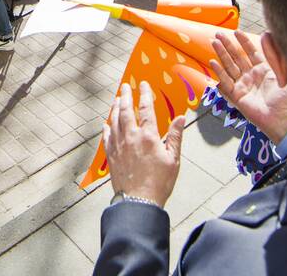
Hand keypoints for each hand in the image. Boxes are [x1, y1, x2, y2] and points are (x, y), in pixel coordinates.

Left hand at [103, 82, 185, 206]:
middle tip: (125, 86)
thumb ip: (175, 137)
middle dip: (125, 96)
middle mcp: (131, 137)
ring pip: (115, 121)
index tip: (143, 84)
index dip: (144, 94)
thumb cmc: (159, 182)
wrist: (139, 201)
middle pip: (126, 110)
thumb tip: (180, 118)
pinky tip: (106, 123)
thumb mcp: (173, 159)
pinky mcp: (111, 156)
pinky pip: (107, 137)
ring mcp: (119, 146)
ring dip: (116, 108)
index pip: (146, 109)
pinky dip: (106, 127)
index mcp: (148, 136)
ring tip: (117, 99)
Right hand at [209, 30, 286, 143]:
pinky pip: (225, 83)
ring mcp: (244, 86)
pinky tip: (213, 62)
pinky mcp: (237, 97)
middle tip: (219, 34)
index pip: (251, 52)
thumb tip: (268, 37)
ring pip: (229, 67)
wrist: (285, 120)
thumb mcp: (283, 73)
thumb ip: (275, 55)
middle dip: (228, 45)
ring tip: (214, 43)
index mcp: (264, 70)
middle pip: (237, 58)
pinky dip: (219, 73)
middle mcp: (252, 77)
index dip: (243, 42)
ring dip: (221, 55)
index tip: (236, 31)